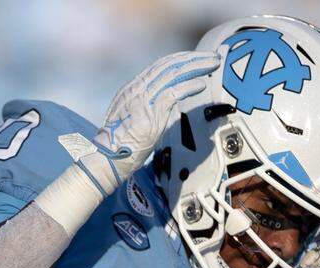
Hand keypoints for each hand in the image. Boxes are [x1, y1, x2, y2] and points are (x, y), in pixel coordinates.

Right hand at [79, 50, 219, 195]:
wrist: (106, 158)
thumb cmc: (120, 145)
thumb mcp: (134, 119)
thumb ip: (148, 108)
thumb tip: (166, 106)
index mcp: (132, 88)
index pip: (160, 66)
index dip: (181, 61)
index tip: (197, 60)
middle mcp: (136, 88)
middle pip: (168, 64)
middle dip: (193, 59)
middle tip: (212, 58)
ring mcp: (142, 98)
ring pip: (173, 73)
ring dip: (196, 66)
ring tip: (212, 64)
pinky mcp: (149, 111)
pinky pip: (173, 92)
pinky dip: (189, 86)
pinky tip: (201, 84)